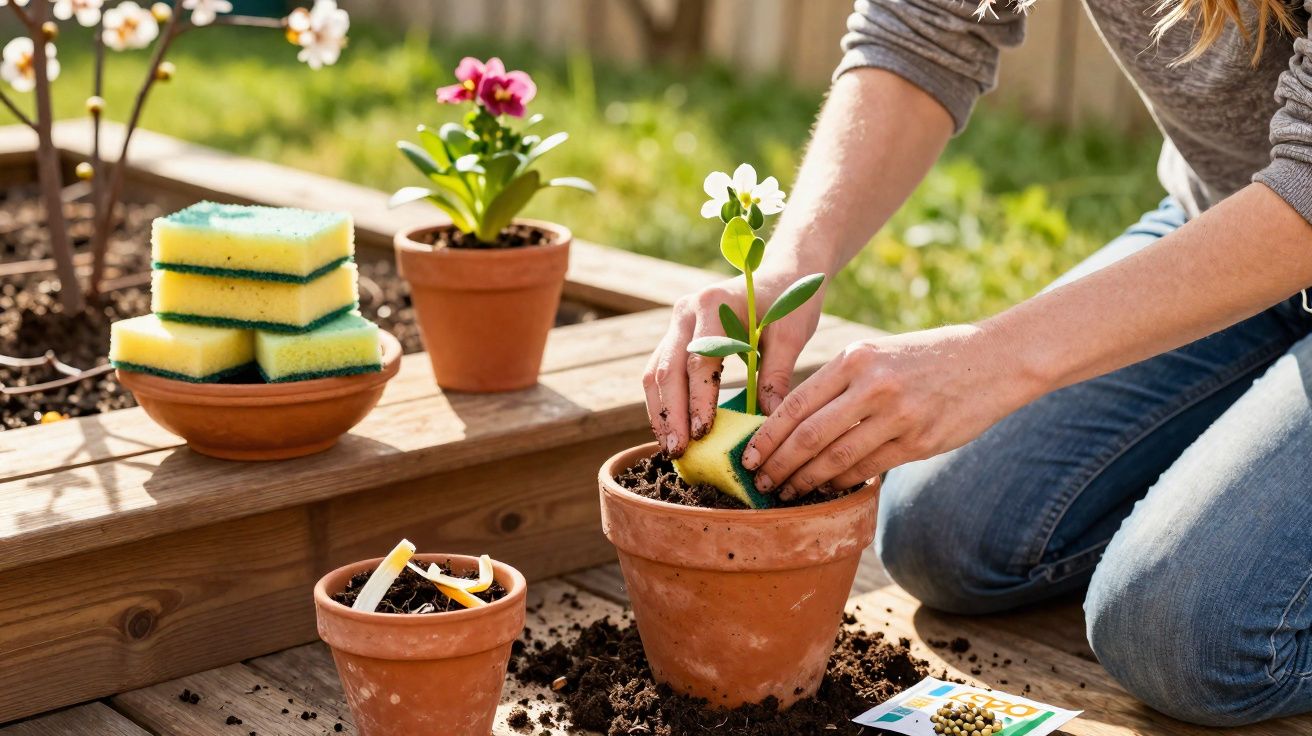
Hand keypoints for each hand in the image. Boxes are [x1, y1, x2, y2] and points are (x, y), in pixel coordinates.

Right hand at [643, 269, 825, 457]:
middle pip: (667, 368)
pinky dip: (662, 402)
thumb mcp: (790, 335)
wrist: (781, 274)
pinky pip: (660, 371)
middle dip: (671, 413)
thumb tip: (768, 423)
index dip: (698, 399)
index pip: (699, 359)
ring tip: (670, 449)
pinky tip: (670, 430)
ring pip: (655, 372)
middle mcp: (686, 311)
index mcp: (713, 304)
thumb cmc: (790, 302)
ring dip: (660, 412)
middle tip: (678, 451)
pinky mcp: (676, 336)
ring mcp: (677, 323)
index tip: (702, 433)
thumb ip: (777, 375)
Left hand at [740, 325, 1037, 498]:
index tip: (747, 457)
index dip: (766, 437)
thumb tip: (793, 424)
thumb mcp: (877, 354)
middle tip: (760, 482)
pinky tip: (825, 489)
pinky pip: (867, 469)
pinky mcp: (919, 442)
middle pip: (808, 436)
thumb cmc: (926, 358)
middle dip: (778, 465)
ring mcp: (897, 416)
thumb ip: (839, 384)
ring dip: (805, 480)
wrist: (992, 360)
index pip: (795, 405)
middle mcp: (872, 386)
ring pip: (835, 458)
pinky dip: (840, 482)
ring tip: (786, 492)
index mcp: (855, 359)